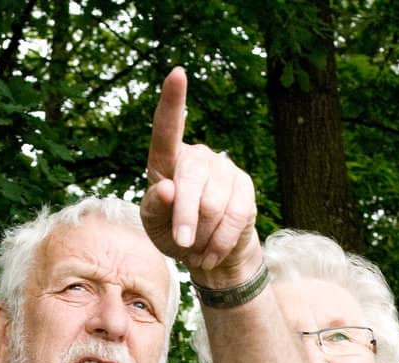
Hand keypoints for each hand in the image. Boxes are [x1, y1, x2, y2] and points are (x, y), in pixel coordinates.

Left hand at [141, 68, 258, 283]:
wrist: (207, 252)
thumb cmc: (171, 233)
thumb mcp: (153, 225)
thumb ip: (153, 208)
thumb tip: (166, 189)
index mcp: (167, 160)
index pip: (167, 128)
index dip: (173, 101)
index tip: (177, 73)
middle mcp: (197, 157)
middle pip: (190, 184)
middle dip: (185, 220)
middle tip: (182, 246)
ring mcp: (224, 169)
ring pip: (212, 206)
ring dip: (202, 237)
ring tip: (196, 247)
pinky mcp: (245, 187)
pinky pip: (233, 218)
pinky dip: (219, 243)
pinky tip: (210, 253)